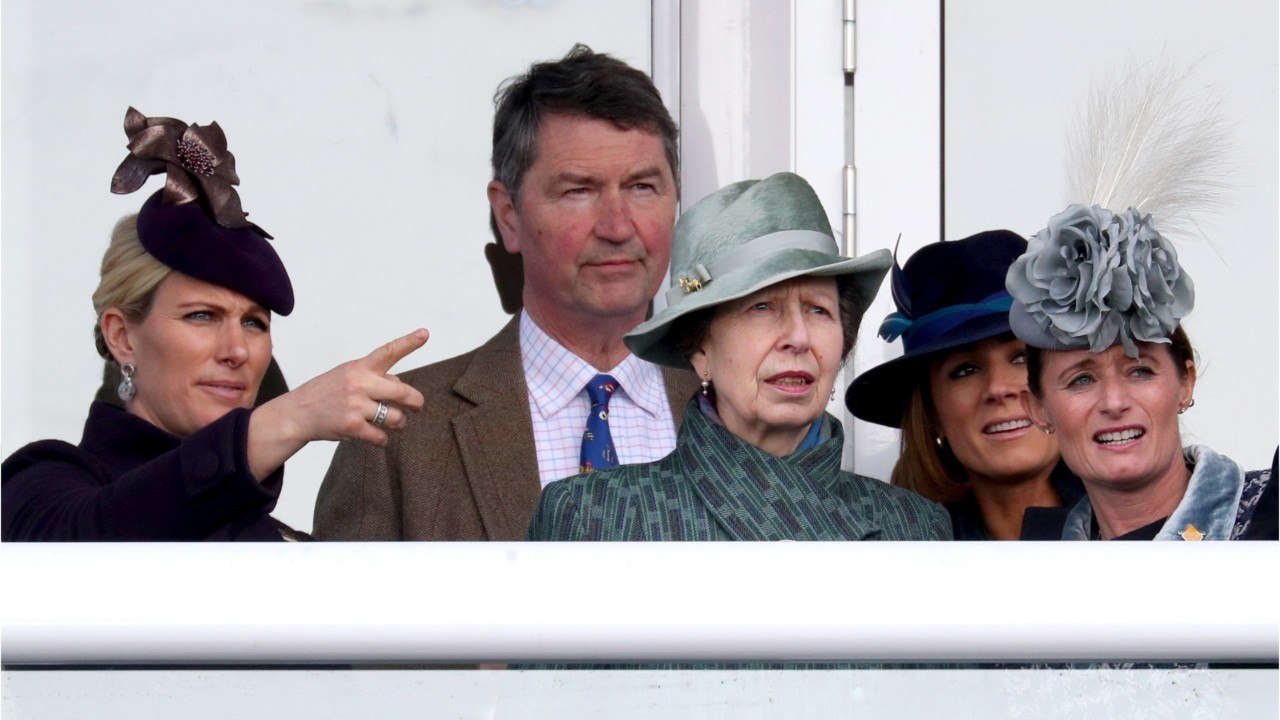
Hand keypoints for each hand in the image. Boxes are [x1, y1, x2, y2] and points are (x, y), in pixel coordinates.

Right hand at [283, 328, 428, 444]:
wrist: (297, 413)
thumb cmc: (326, 393)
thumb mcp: (347, 375)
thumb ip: (374, 378)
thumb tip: (400, 389)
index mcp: (359, 367)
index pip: (388, 351)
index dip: (408, 342)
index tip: (425, 333)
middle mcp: (359, 384)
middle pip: (402, 392)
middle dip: (416, 402)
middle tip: (418, 407)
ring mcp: (356, 405)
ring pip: (395, 417)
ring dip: (399, 423)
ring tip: (395, 423)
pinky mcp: (352, 426)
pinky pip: (381, 436)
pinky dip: (383, 439)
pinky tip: (377, 436)